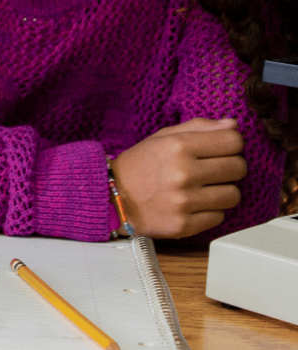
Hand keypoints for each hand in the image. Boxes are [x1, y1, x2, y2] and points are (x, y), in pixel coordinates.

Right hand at [111, 118, 246, 238]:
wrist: (112, 196)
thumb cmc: (138, 165)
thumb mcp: (163, 137)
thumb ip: (199, 127)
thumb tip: (234, 124)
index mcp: (178, 146)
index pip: (233, 141)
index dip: (232, 144)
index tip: (222, 148)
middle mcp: (183, 173)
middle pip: (238, 167)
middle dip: (230, 167)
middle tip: (213, 169)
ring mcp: (184, 201)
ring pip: (233, 195)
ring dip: (222, 191)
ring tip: (203, 189)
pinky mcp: (184, 225)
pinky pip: (219, 217)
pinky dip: (210, 211)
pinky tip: (193, 205)